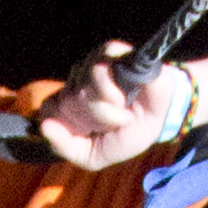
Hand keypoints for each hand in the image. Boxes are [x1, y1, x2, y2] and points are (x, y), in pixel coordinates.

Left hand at [34, 48, 183, 171]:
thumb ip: (65, 147)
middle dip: (93, 122)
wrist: (162, 118)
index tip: (92, 132)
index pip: (48, 110)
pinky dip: (111, 92)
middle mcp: (76, 81)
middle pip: (65, 104)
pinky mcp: (109, 52)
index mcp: (68, 103)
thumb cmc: (128, 134)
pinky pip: (97, 70)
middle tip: (114, 121)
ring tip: (123, 110)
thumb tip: (44, 126)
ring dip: (106, 111)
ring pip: (79, 91)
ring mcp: (91, 64)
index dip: (70, 126)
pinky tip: (125, 96)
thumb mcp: (93, 155)